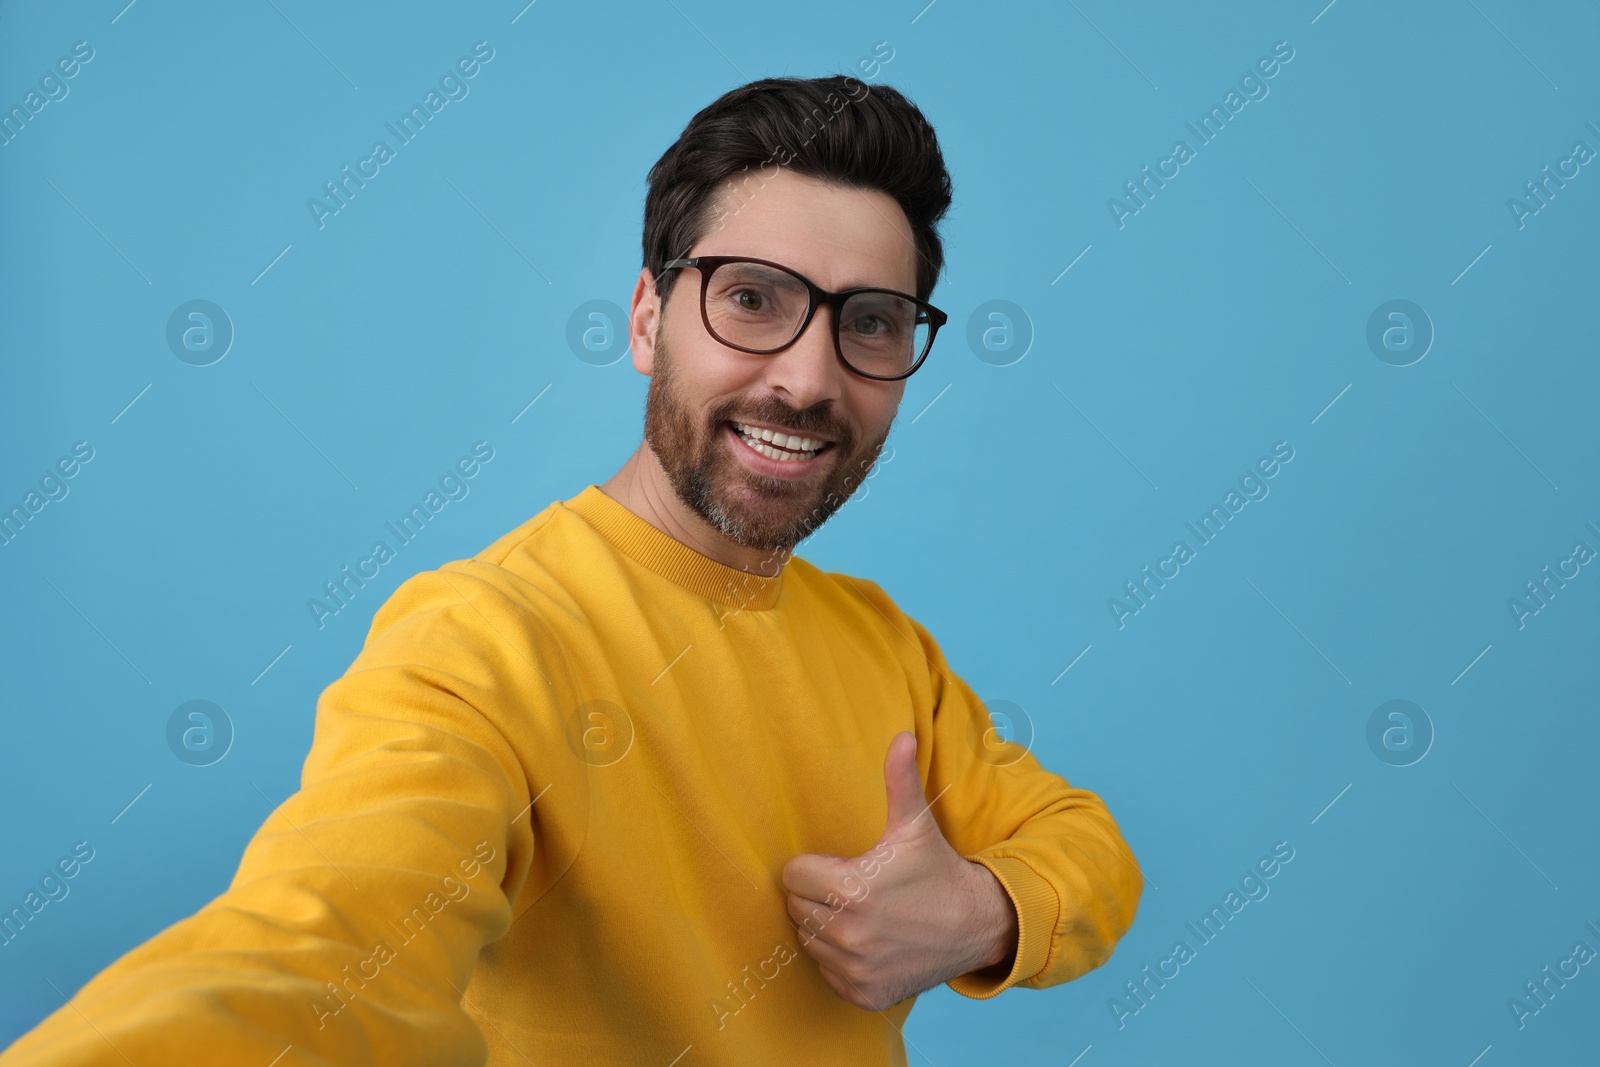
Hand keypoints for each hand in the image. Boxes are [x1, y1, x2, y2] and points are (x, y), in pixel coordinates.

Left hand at [781, 731, 1018, 1009]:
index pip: (793, 876)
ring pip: (809, 940)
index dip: (816, 866)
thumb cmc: (937, 871)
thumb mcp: (915, 825)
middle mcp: (849, 935)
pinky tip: (871, 943)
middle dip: (818, 895)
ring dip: (826, 927)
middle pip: (797, 908)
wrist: (978, 926)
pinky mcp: (863, 994)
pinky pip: (827, 972)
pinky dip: (841, 960)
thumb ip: (899, 780)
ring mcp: (855, 969)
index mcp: (851, 890)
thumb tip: (902, 735)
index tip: (844, 865)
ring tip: (862, 914)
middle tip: (855, 889)